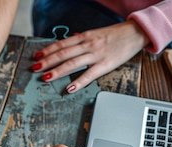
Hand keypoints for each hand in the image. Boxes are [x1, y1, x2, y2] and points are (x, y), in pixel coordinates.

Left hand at [31, 21, 148, 93]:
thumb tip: (68, 42)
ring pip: (73, 63)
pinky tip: (69, 88)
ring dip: (57, 71)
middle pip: (63, 54)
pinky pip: (89, 74)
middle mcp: (88, 44)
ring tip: (45, 77)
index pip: (61, 44)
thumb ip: (81, 39)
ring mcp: (96, 54)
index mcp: (85, 36)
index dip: (47, 50)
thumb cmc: (115, 34)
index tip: (36, 56)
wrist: (136, 32)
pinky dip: (78, 82)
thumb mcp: (95, 33)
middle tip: (34, 68)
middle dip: (47, 61)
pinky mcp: (105, 64)